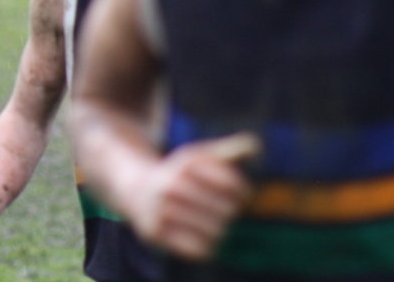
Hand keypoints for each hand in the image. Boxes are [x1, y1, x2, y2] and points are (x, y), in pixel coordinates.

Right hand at [123, 132, 258, 260]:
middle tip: (224, 210)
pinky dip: (206, 246)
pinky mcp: (155, 232)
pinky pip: (198, 249)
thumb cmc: (179, 175)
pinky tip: (201, 236)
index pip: (232, 185)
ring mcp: (161, 210)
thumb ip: (227, 151)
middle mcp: (171, 186)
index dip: (242, 190)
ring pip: (215, 232)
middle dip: (230, 210)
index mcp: (184, 165)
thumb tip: (255, 144)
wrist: (138, 191)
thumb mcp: (198, 158)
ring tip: (214, 224)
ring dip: (219, 229)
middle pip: (227, 210)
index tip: (240, 192)